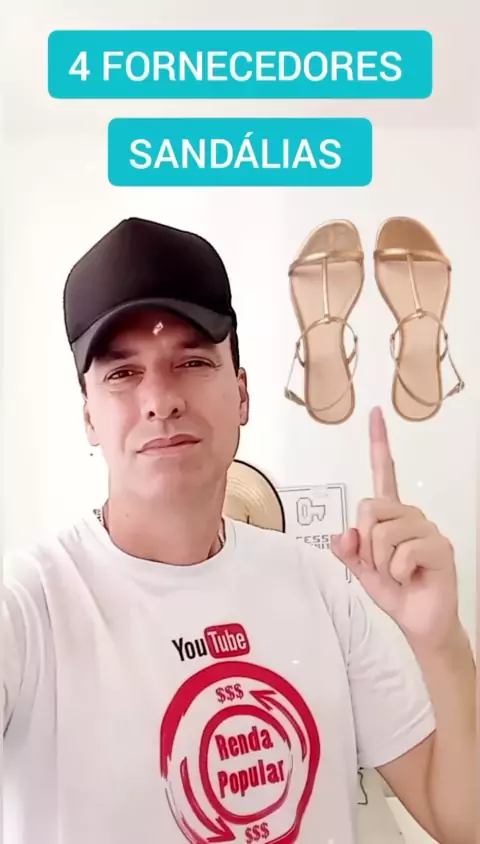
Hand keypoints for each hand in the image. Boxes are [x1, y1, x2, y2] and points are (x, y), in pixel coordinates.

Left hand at [330, 407, 458, 650]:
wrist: (420, 621)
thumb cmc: (395, 590)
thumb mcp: (361, 570)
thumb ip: (348, 551)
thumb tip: (342, 534)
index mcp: (391, 515)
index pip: (385, 473)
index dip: (379, 442)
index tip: (375, 413)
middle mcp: (410, 515)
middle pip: (369, 509)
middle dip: (365, 543)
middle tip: (381, 565)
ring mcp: (427, 528)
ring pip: (382, 534)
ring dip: (381, 563)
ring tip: (398, 573)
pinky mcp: (439, 546)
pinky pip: (401, 553)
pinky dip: (397, 573)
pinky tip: (411, 577)